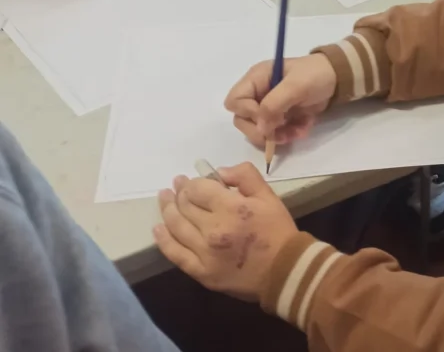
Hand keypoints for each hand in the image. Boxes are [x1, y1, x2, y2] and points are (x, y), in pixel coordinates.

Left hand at [155, 165, 298, 301]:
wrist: (283, 271)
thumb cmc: (277, 230)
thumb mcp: (268, 195)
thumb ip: (245, 176)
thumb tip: (219, 172)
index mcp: (231, 208)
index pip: (199, 190)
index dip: (191, 183)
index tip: (188, 180)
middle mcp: (213, 230)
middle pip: (185, 206)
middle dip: (178, 193)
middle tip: (175, 186)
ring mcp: (204, 253)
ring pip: (176, 227)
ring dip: (167, 210)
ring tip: (164, 199)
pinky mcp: (201, 272)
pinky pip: (176, 254)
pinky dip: (163, 240)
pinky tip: (157, 229)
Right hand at [225, 55, 337, 146]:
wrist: (338, 77)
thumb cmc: (315, 74)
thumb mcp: (295, 86)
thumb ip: (274, 104)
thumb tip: (260, 128)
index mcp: (256, 78)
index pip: (234, 101)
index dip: (247, 113)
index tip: (269, 117)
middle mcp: (258, 93)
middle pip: (242, 119)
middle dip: (262, 129)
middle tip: (281, 130)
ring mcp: (269, 106)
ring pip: (260, 130)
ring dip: (277, 136)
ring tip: (296, 132)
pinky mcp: (281, 117)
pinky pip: (276, 133)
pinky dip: (289, 134)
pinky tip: (303, 128)